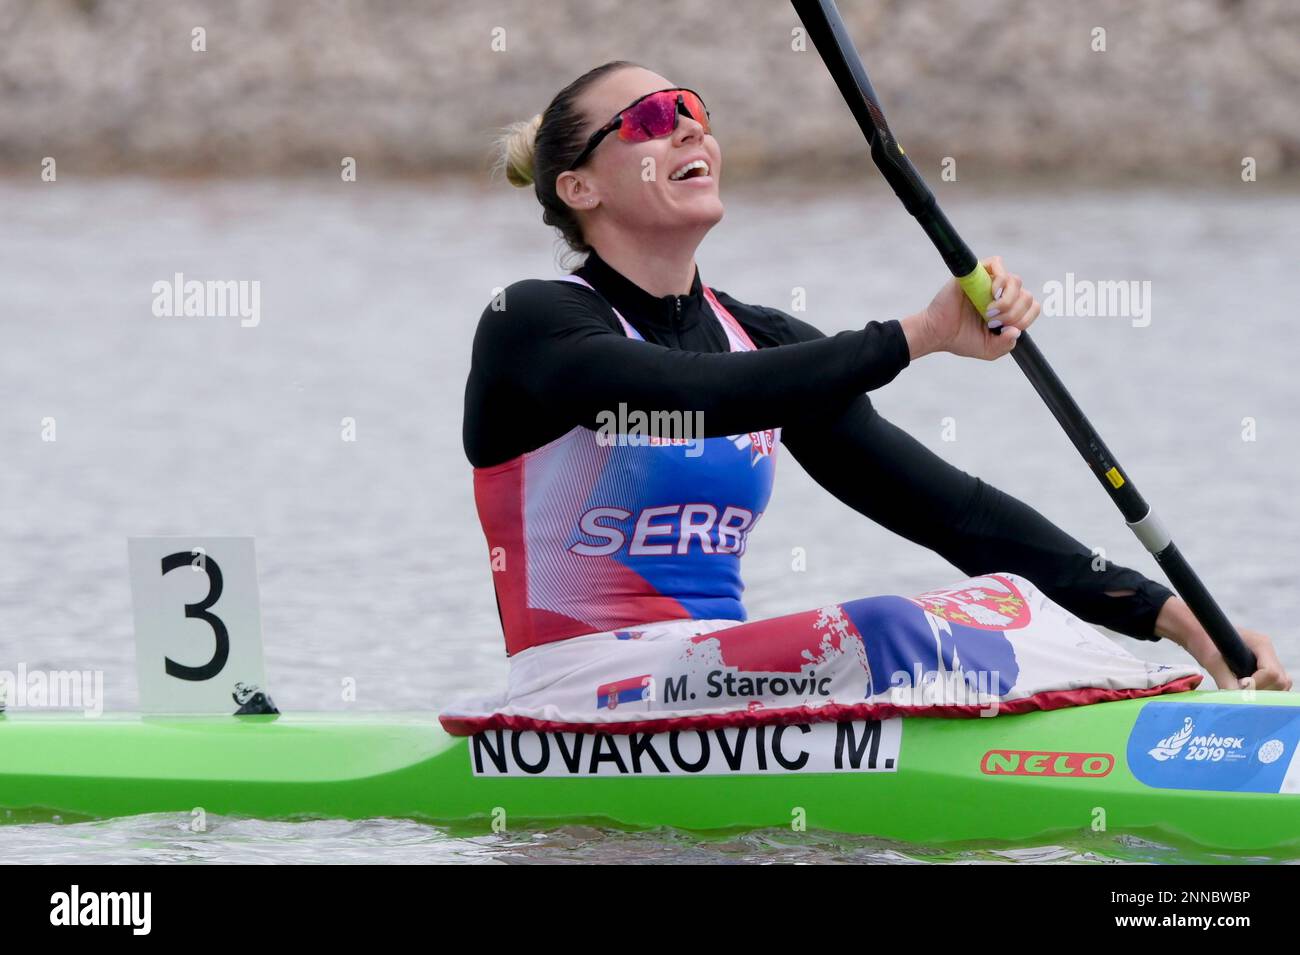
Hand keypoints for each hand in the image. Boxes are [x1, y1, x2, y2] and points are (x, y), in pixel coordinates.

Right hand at [901, 256, 1041, 359]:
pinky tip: (991, 295)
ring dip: (1007, 300)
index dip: (1024, 319)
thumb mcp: (989, 350)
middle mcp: (1001, 294)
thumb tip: (1016, 331)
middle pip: (1026, 295)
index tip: (1004, 329)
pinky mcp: (976, 272)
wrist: (937, 333)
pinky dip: (999, 280)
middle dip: (1013, 313)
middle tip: (993, 322)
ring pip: (1016, 281)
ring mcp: (989, 282)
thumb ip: (1005, 345)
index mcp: (1008, 310)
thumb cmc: (961, 339)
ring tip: (990, 312)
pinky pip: (997, 264)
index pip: (1032, 307)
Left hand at [1156, 597, 1293, 689]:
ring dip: (1263, 693)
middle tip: (1241, 692)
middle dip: (1262, 691)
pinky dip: (1261, 693)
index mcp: (1261, 644)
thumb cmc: (1204, 642)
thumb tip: (1237, 699)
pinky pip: (1272, 687)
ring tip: (1242, 692)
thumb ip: (1226, 680)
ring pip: (1280, 685)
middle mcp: (1268, 653)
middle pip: (1280, 681)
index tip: (1239, 687)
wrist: (1199, 636)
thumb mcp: (1213, 662)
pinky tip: (1245, 692)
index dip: (1257, 684)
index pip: (1272, 672)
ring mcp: (1267, 661)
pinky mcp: (1262, 669)